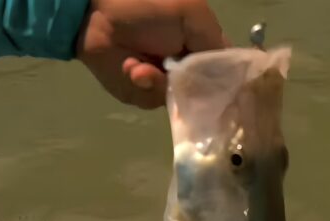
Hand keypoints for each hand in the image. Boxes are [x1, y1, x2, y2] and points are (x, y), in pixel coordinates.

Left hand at [75, 0, 227, 109]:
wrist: (98, 13)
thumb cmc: (148, 4)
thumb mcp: (192, 14)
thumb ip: (215, 45)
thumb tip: (228, 77)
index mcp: (204, 47)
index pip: (226, 74)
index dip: (229, 85)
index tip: (232, 94)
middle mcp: (189, 69)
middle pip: (206, 95)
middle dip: (193, 90)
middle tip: (178, 77)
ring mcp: (165, 83)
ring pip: (179, 102)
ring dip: (159, 82)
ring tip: (142, 65)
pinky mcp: (141, 93)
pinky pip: (152, 101)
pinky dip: (141, 84)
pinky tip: (132, 67)